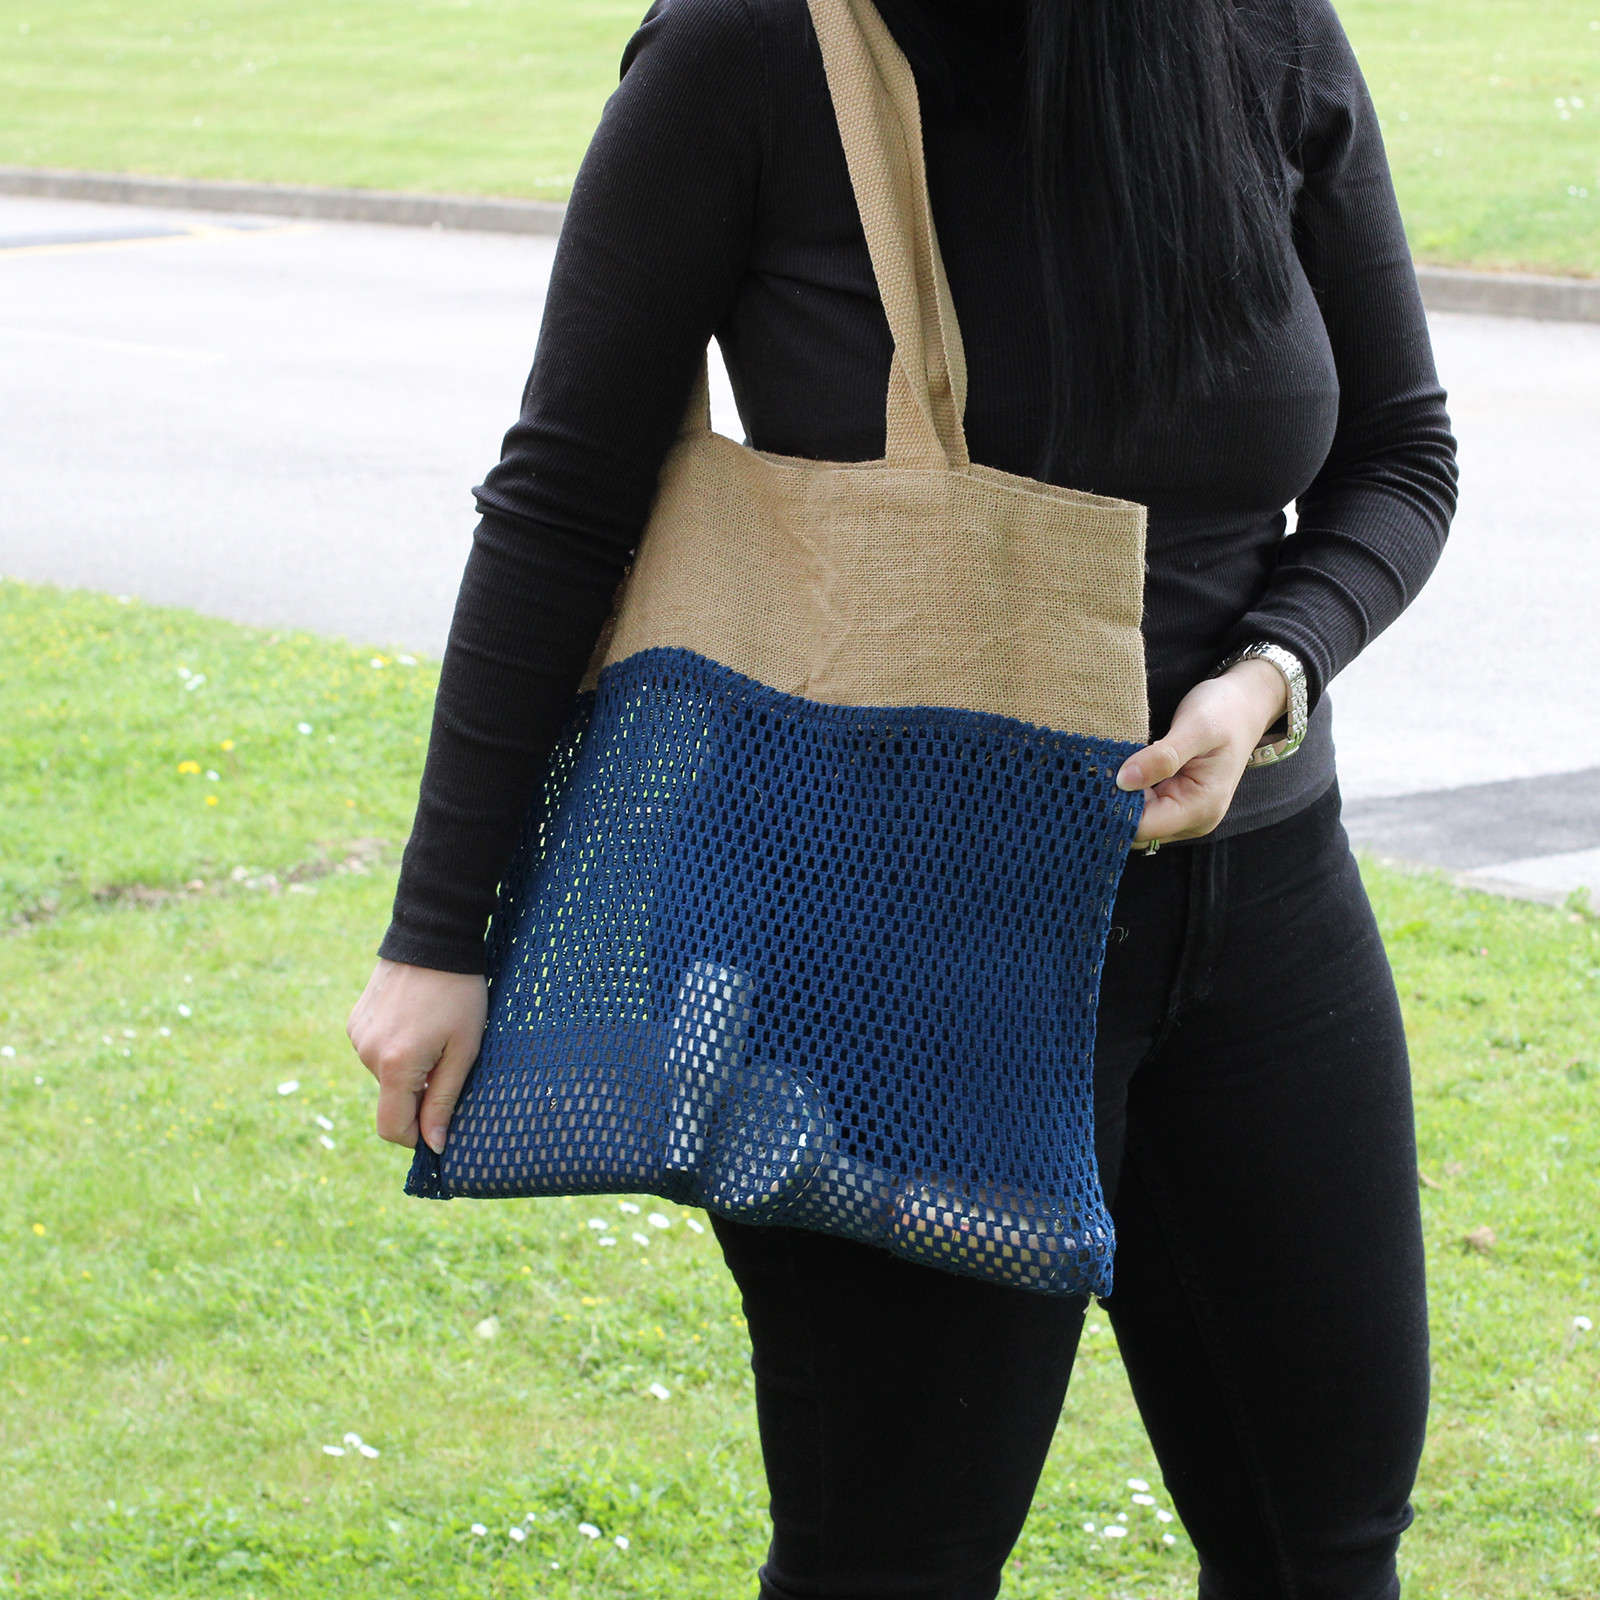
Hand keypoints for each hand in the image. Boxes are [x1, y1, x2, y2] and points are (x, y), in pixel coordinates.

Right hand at [346, 958, 487, 1152]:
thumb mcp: (464, 1049)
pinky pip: (376, 1052)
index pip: (392, 1128)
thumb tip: (434, 1145)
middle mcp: (367, 1054)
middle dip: (419, 1096)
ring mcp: (357, 1036)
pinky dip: (397, 1050)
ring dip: (409, 1071)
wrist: (432, 939)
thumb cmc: (459, 994)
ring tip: (435, 1034)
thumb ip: (445, 1099)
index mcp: (395, 1065)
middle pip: (392, 1100)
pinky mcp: (355, 1022)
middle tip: (449, 1062)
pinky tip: (417, 1022)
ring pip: (385, 1076)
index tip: (441, 1129)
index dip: (416, 1138)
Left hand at [1115, 659, 1287, 844]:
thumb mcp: (1195, 728)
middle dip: (1112, 803)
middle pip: (1135, 828)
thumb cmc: (1224, 713)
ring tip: (1102, 766)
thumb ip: (1162, 757)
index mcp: (1201, 808)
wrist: (1243, 705)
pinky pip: (1140, 806)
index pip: (1144, 827)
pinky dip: (1124, 791)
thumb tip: (1124, 782)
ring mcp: (1182, 813)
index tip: (1097, 779)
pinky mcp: (1172, 801)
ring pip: (1134, 819)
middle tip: (1093, 769)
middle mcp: (1192, 819)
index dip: (1115, 808)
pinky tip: (1114, 768)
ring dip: (1115, 797)